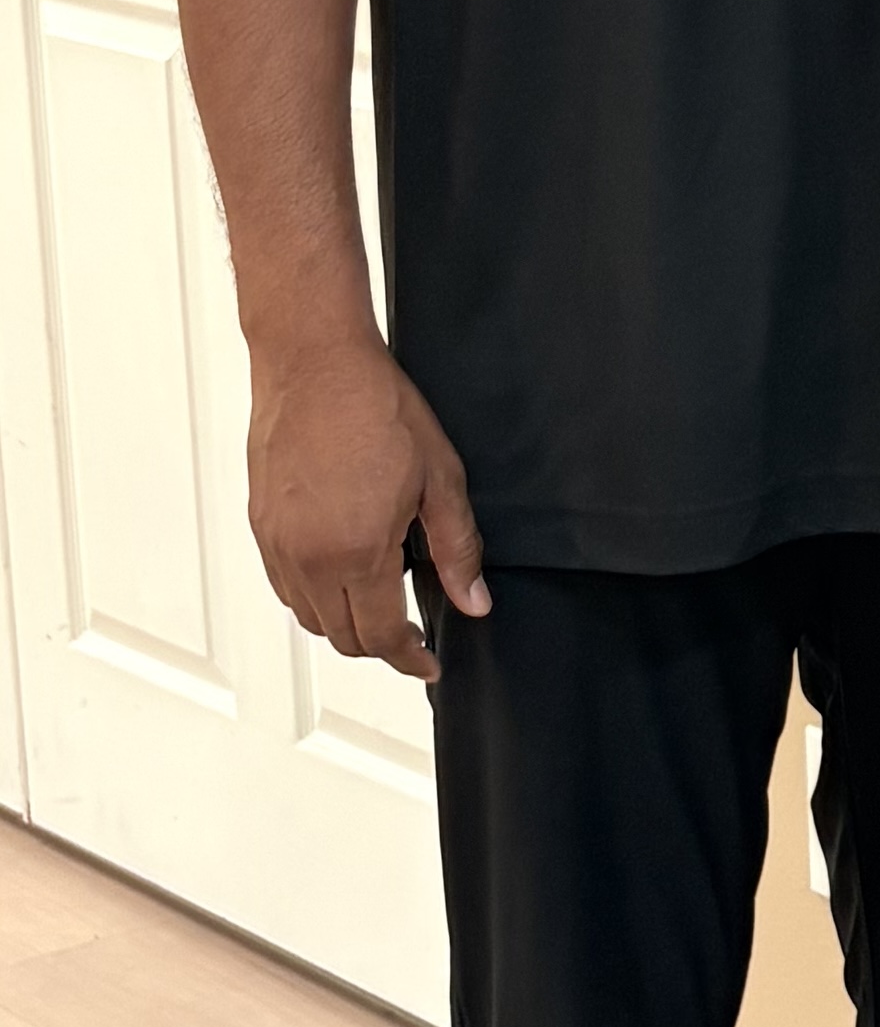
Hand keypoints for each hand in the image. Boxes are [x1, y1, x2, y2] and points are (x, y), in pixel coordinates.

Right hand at [247, 335, 485, 680]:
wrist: (315, 364)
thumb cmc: (376, 408)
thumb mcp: (439, 480)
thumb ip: (457, 550)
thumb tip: (473, 601)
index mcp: (356, 553)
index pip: (381, 636)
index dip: (409, 659)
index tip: (427, 662)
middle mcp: (307, 558)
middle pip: (340, 636)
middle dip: (379, 645)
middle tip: (410, 636)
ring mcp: (277, 543)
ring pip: (307, 616)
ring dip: (343, 623)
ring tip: (377, 604)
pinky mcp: (259, 524)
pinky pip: (284, 585)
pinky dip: (312, 596)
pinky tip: (340, 575)